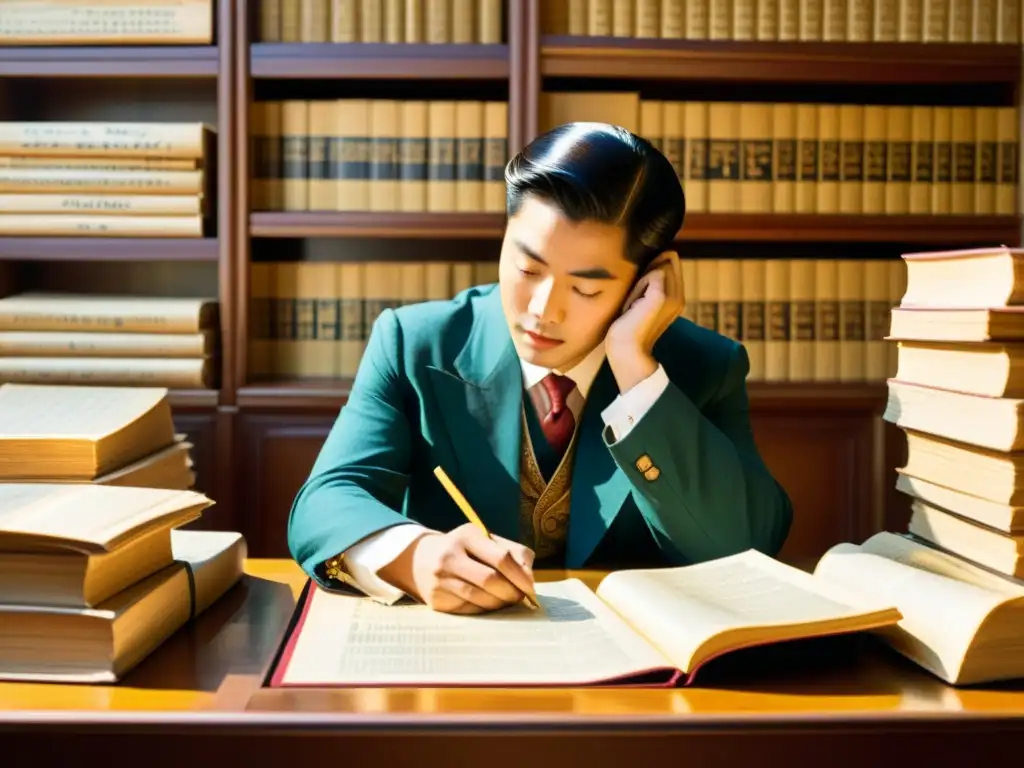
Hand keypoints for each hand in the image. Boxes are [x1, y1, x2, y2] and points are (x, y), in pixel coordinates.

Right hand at [377, 523, 535, 614]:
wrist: (419, 560)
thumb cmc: (463, 550)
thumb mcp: (485, 541)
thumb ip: (514, 552)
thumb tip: (529, 577)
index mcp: (466, 535)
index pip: (501, 558)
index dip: (520, 575)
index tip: (531, 587)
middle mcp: (450, 556)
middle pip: (490, 580)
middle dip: (512, 592)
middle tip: (520, 597)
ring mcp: (440, 579)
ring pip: (480, 598)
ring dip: (500, 603)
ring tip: (507, 600)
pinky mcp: (436, 600)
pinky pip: (470, 609)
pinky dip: (486, 609)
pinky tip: (490, 604)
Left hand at [606, 251, 684, 389]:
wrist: (626, 350)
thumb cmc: (627, 325)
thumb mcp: (640, 298)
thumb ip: (648, 280)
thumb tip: (651, 257)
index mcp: (676, 296)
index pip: (671, 260)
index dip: (653, 265)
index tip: (639, 290)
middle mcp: (680, 296)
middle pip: (668, 258)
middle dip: (648, 271)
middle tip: (636, 298)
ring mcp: (674, 297)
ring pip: (660, 265)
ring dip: (642, 280)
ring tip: (635, 304)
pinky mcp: (662, 297)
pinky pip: (652, 273)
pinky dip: (639, 286)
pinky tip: (634, 305)